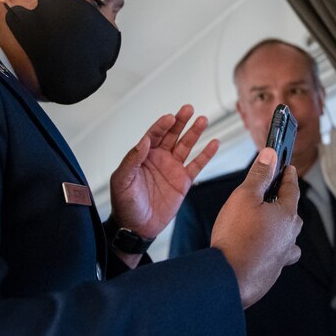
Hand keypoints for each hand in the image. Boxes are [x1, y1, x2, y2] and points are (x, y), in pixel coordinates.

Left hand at [109, 104, 218, 240]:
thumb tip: (144, 141)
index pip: (154, 135)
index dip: (162, 125)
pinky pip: (197, 165)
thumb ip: (132, 160)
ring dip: (194, 133)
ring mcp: (172, 169)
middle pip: (171, 135)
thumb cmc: (124, 204)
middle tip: (188, 108)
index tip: (170, 117)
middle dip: (180, 121)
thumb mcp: (122, 181)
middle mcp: (159, 158)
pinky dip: (206, 154)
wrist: (136, 227)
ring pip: (186, 146)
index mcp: (143, 156)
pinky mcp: (183, 182)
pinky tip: (214, 143)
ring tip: (203, 120)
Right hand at [210, 148, 301, 308]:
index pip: (291, 188)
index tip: (287, 167)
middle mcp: (289, 236)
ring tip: (266, 224)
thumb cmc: (236, 237)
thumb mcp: (245, 196)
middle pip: (292, 214)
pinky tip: (259, 248)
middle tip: (272, 194)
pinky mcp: (273, 271)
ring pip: (288, 237)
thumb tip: (270, 156)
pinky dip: (271, 248)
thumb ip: (259, 175)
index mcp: (286, 215)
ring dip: (280, 229)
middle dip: (284, 202)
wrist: (229, 278)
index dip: (287, 175)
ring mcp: (283, 255)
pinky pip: (277, 255)